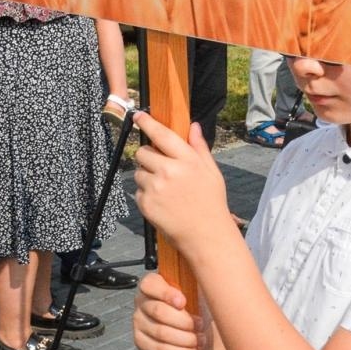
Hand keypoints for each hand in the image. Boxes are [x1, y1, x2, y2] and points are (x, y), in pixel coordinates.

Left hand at [132, 115, 232, 255]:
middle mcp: (170, 171)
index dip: (148, 123)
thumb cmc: (211, 201)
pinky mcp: (145, 203)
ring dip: (147, 177)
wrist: (205, 233)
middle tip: (160, 167)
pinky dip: (147, 195)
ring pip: (139, 173)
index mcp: (187, 160)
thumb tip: (193, 126)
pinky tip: (162, 202)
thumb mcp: (211, 171)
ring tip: (166, 190)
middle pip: (142, 153)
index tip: (138, 116)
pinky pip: (138, 191)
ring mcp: (155, 187)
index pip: (162, 135)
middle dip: (148, 157)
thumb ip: (199, 147)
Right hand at [132, 271, 204, 349]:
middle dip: (184, 321)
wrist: (200, 330)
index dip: (166, 293)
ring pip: (161, 332)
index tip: (183, 302)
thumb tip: (207, 274)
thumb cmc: (199, 305)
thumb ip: (199, 279)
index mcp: (154, 285)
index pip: (150, 284)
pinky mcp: (141, 341)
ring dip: (185, 339)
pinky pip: (158, 349)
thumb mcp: (200, 288)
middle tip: (201, 325)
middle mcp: (142, 302)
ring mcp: (139, 322)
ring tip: (200, 340)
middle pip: (158, 311)